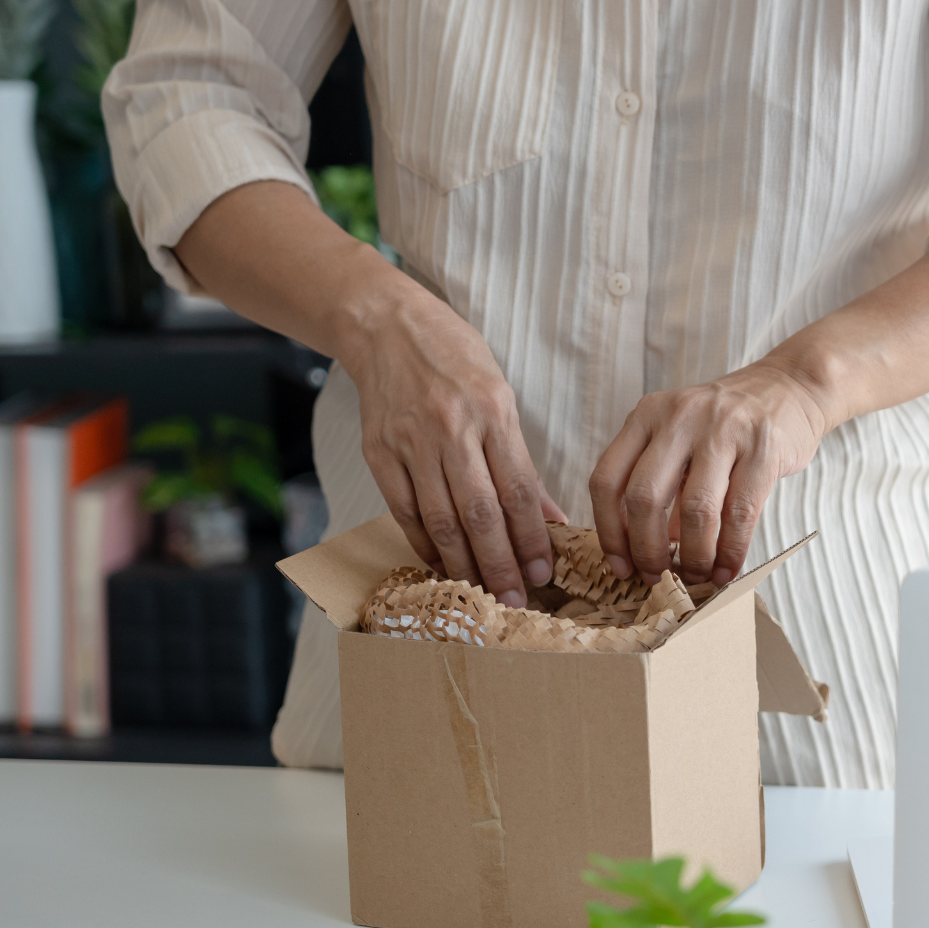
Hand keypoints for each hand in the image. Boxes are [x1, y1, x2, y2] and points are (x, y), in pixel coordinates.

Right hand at [345, 294, 565, 605]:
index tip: (544, 573)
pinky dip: (424, 544)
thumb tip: (550, 519)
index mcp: (492, 410)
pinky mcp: (378, 452)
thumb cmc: (455, 359)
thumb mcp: (501, 397)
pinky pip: (404, 511)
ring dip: (464, 564)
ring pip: (440, 519)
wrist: (387, 328)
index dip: (533, 538)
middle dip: (501, 563)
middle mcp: (451, 427)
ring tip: (483, 593)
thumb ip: (521, 461)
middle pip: (480, 512)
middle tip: (516, 599)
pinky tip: (442, 565)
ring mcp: (411, 441)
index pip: (519, 489)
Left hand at [589, 359, 832, 584]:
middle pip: (644, 497)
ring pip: (694, 510)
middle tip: (657, 577)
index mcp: (647, 414)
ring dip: (694, 556)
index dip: (610, 532)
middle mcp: (679, 416)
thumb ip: (658, 482)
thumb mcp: (681, 437)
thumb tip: (644, 551)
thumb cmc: (728, 424)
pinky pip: (741, 513)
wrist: (790, 387)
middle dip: (647, 550)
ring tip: (697, 576)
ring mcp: (723, 429)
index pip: (607, 480)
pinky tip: (727, 569)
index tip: (620, 566)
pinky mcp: (763, 448)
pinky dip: (731, 551)